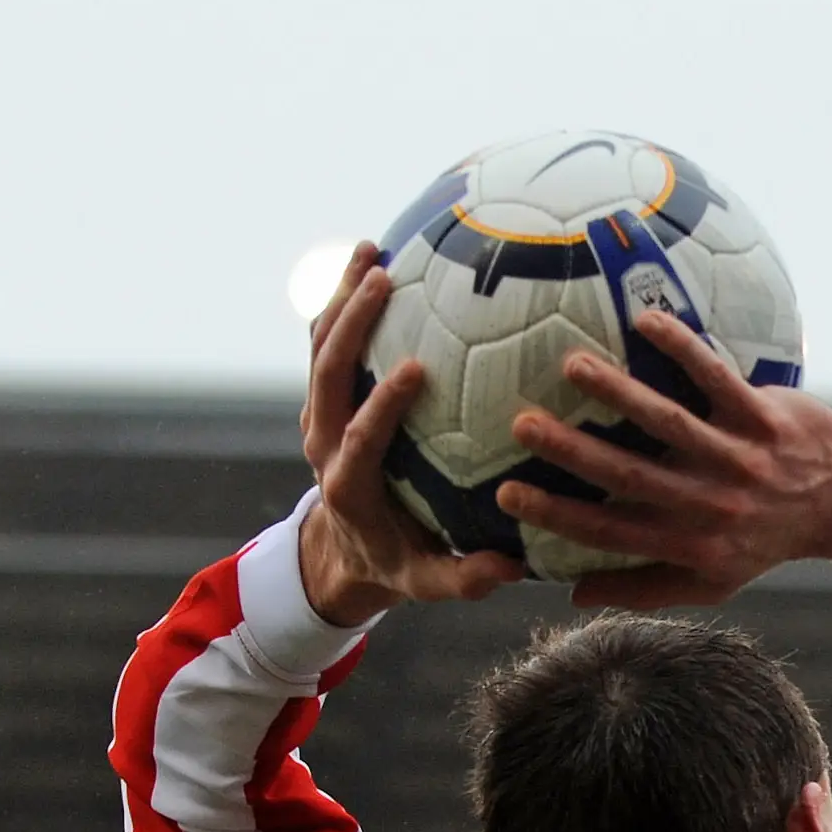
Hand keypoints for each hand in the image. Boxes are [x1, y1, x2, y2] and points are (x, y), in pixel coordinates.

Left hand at [294, 243, 521, 625]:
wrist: (343, 552)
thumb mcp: (430, 582)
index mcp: (349, 484)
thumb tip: (511, 568)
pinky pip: (328, 343)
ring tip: (369, 249)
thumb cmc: (398, 562)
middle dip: (351, 324)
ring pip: (320, 348)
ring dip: (340, 297)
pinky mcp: (325, 399)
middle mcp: (324, 442)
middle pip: (327, 373)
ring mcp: (320, 415)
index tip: (414, 368)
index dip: (381, 403)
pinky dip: (343, 301)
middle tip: (384, 278)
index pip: (361, 435)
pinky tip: (376, 260)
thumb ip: (466, 577)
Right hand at [496, 309, 831, 610]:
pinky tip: (646, 321)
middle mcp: (712, 504)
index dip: (558, 516)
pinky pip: (718, 378)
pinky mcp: (764, 417)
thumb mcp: (711, 581)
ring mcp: (739, 458)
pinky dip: (684, 350)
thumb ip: (643, 588)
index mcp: (691, 544)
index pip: (611, 532)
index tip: (507, 495)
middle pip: (631, 477)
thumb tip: (572, 594)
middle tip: (522, 425)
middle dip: (574, 452)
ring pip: (670, 423)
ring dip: (620, 393)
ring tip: (572, 366)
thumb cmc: (766, 542)